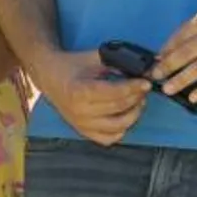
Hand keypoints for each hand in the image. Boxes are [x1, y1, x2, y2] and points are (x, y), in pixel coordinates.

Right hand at [35, 50, 150, 145]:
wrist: (50, 77)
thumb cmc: (72, 66)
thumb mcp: (94, 58)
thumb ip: (117, 63)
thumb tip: (143, 68)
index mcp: (80, 91)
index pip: (114, 93)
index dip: (133, 88)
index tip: (145, 83)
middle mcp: (79, 111)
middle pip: (118, 108)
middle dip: (137, 98)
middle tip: (144, 90)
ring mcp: (81, 125)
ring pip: (117, 127)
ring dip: (133, 115)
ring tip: (138, 102)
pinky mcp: (83, 132)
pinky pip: (108, 139)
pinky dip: (121, 130)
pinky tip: (126, 117)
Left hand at [155, 6, 196, 104]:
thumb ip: (191, 31)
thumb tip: (166, 51)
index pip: (180, 36)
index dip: (165, 50)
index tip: (154, 61)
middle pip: (186, 53)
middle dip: (167, 66)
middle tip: (154, 76)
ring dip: (181, 80)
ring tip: (168, 89)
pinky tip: (193, 97)